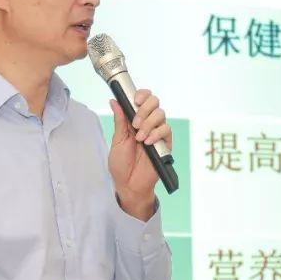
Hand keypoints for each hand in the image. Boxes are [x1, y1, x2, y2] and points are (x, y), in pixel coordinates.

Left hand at [107, 89, 171, 219]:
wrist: (129, 184)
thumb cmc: (121, 164)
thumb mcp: (117, 140)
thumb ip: (119, 120)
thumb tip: (114, 101)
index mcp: (135, 120)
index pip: (143, 99)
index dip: (141, 95)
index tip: (135, 100)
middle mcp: (147, 123)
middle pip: (155, 102)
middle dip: (144, 109)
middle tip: (135, 123)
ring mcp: (157, 133)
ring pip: (161, 114)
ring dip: (148, 124)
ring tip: (139, 138)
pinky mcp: (165, 144)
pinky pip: (166, 130)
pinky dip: (156, 134)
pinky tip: (147, 143)